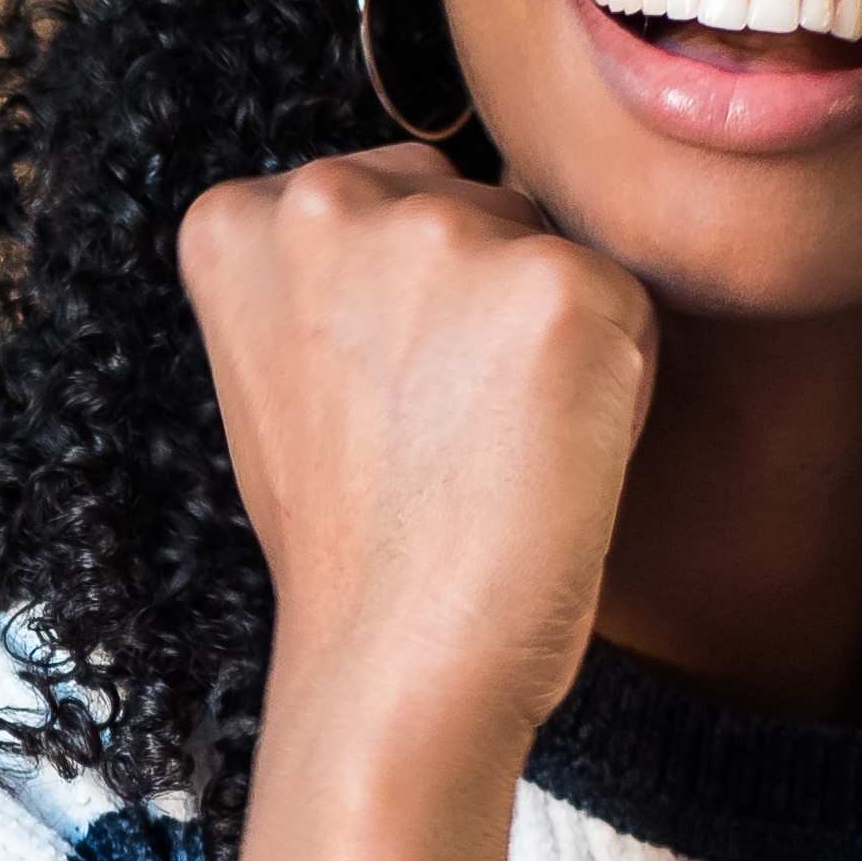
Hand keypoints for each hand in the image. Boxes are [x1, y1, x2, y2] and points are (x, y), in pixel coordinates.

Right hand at [177, 146, 657, 860]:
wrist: (394, 665)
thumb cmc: (354, 542)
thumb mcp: (287, 371)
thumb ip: (333, 273)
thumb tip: (458, 203)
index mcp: (236, 218)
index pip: (381, 195)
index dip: (405, 305)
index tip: (375, 399)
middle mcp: (325, 198)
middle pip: (471, 206)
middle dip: (478, 302)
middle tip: (437, 434)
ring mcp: (444, 234)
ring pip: (548, 248)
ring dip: (546, 337)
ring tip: (489, 446)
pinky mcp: (558, 283)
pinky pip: (625, 301)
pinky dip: (615, 379)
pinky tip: (544, 455)